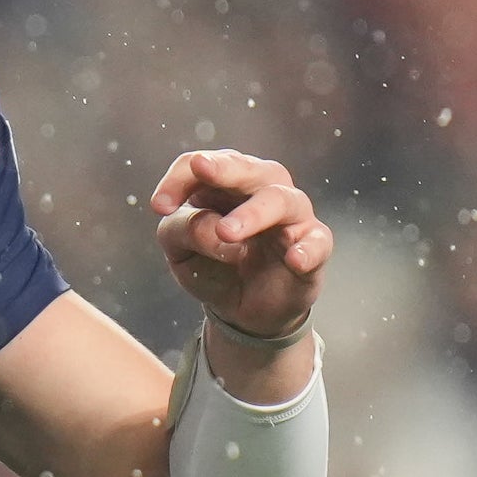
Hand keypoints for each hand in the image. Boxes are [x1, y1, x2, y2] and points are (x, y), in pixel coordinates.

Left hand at [148, 150, 330, 365]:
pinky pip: (317, 242)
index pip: (199, 166)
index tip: (159, 207)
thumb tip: (215, 229)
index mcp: (223, 184)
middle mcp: (261, 189)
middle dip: (223, 168)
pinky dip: (307, 249)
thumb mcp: (181, 251)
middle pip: (246, 168)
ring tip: (226, 232)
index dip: (179, 179)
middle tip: (202, 168)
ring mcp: (291, 216)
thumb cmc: (213, 265)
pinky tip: (293, 259)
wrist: (245, 310)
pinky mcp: (314, 245)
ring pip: (280, 200)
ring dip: (253, 213)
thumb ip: (183, 230)